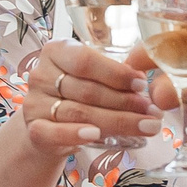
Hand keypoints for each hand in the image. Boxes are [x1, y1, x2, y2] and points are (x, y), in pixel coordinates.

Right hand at [17, 40, 160, 154]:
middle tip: (152, 112)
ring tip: (145, 126)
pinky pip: (55, 132)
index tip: (142, 84)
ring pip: (80, 112)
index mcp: (55, 51)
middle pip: (87, 90)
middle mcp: (41, 75)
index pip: (85, 60)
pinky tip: (96, 135)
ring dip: (117, 121)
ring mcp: (35, 104)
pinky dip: (76, 134)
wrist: (48, 127)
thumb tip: (143, 82)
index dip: (116, 73)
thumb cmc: (75, 95)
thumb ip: (110, 74)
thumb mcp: (89, 76)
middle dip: (125, 102)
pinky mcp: (34, 130)